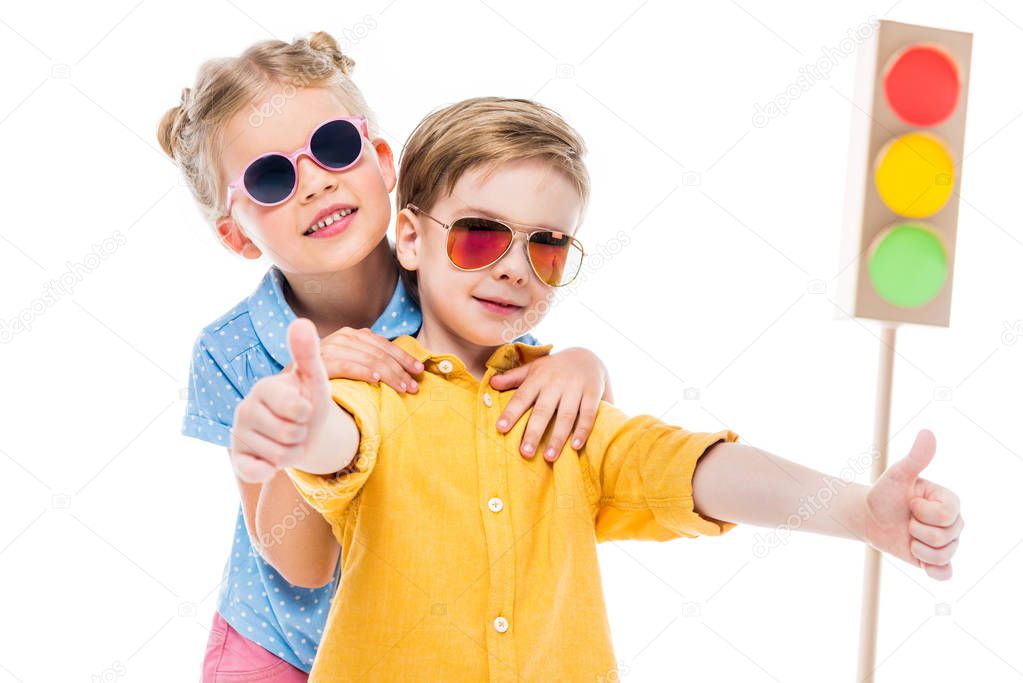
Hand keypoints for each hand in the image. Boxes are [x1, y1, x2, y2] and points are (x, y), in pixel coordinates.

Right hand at [230, 319, 331, 482]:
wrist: (302, 429)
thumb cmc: (307, 398)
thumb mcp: (314, 377)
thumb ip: (307, 352)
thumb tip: (301, 321)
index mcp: (263, 387)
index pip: (298, 409)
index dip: (309, 413)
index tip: (304, 407)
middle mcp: (244, 409)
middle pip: (290, 434)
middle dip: (303, 434)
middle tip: (297, 426)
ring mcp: (238, 435)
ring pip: (280, 456)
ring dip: (292, 452)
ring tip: (288, 439)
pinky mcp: (238, 458)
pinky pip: (255, 472)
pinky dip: (270, 470)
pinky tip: (270, 459)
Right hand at [317, 326, 422, 392]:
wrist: (291, 388)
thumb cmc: (327, 379)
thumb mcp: (351, 365)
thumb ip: (371, 362)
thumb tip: (405, 369)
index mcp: (352, 335)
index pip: (383, 344)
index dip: (403, 357)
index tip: (419, 370)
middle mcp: (342, 337)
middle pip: (378, 352)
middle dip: (400, 369)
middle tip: (414, 386)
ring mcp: (328, 348)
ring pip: (366, 358)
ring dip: (388, 374)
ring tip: (402, 388)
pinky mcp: (318, 363)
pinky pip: (345, 366)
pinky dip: (362, 371)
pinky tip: (375, 381)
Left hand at [489, 347, 609, 461]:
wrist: (588, 356)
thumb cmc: (554, 368)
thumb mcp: (534, 368)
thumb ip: (513, 377)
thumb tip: (491, 383)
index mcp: (538, 378)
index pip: (522, 396)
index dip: (511, 412)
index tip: (500, 428)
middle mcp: (556, 383)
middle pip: (543, 410)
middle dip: (534, 432)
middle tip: (525, 453)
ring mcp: (575, 389)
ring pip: (566, 415)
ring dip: (558, 437)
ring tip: (549, 457)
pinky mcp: (592, 394)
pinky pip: (588, 414)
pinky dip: (583, 430)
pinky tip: (575, 446)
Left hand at [865, 429, 962, 579]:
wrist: (868, 516)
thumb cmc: (885, 493)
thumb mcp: (898, 474)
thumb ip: (916, 457)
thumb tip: (928, 433)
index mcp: (950, 501)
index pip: (946, 515)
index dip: (922, 511)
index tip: (910, 503)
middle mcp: (953, 523)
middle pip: (946, 537)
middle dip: (917, 530)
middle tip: (906, 520)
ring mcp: (945, 543)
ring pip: (943, 556)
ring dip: (917, 547)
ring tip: (907, 536)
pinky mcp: (933, 560)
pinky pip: (944, 574)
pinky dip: (934, 571)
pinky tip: (920, 562)